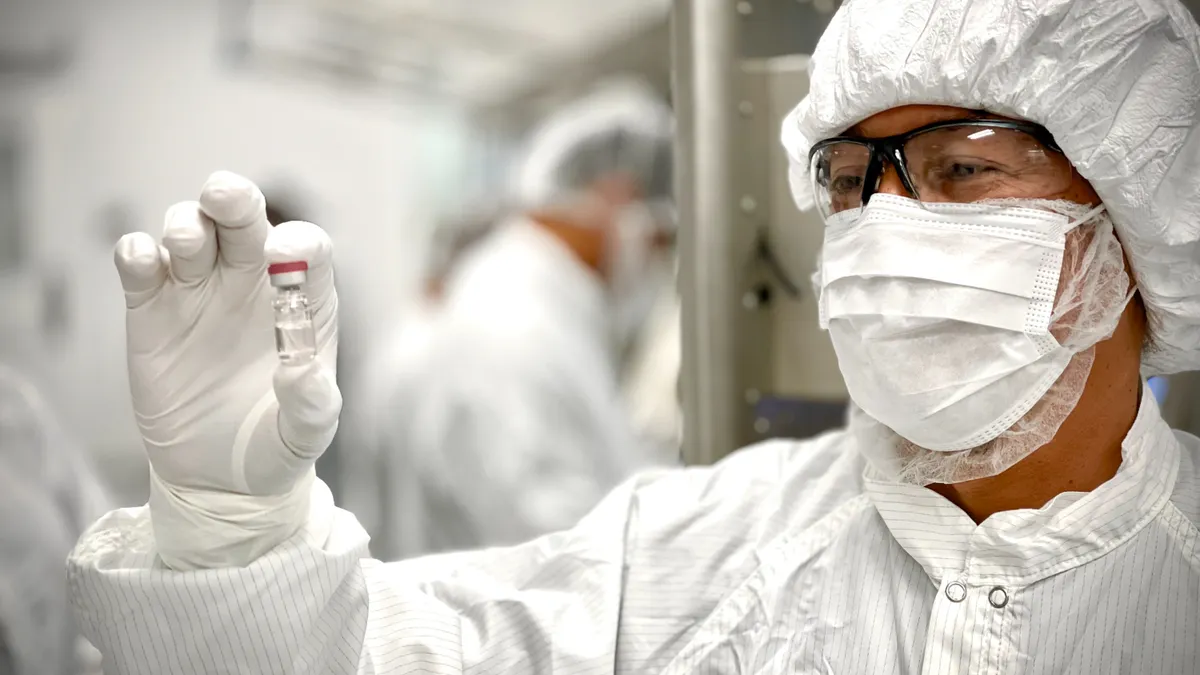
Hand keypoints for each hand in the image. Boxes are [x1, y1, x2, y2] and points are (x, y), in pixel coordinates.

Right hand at [115, 171, 340, 499]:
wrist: (218, 477)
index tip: (281, 258)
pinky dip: (135, 253)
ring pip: (189, 229)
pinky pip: (140, 265)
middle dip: (232, 197)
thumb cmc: (274, 446)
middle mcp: (251, 282)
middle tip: (222, 196)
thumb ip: (310, 406)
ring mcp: (198, 290)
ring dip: (185, 225)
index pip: (307, 249)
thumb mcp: (303, 436)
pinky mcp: (150, 309)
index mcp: (301, 301)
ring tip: (186, 246)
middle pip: (243, 218)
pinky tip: (141, 263)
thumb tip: (301, 373)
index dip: (297, 243)